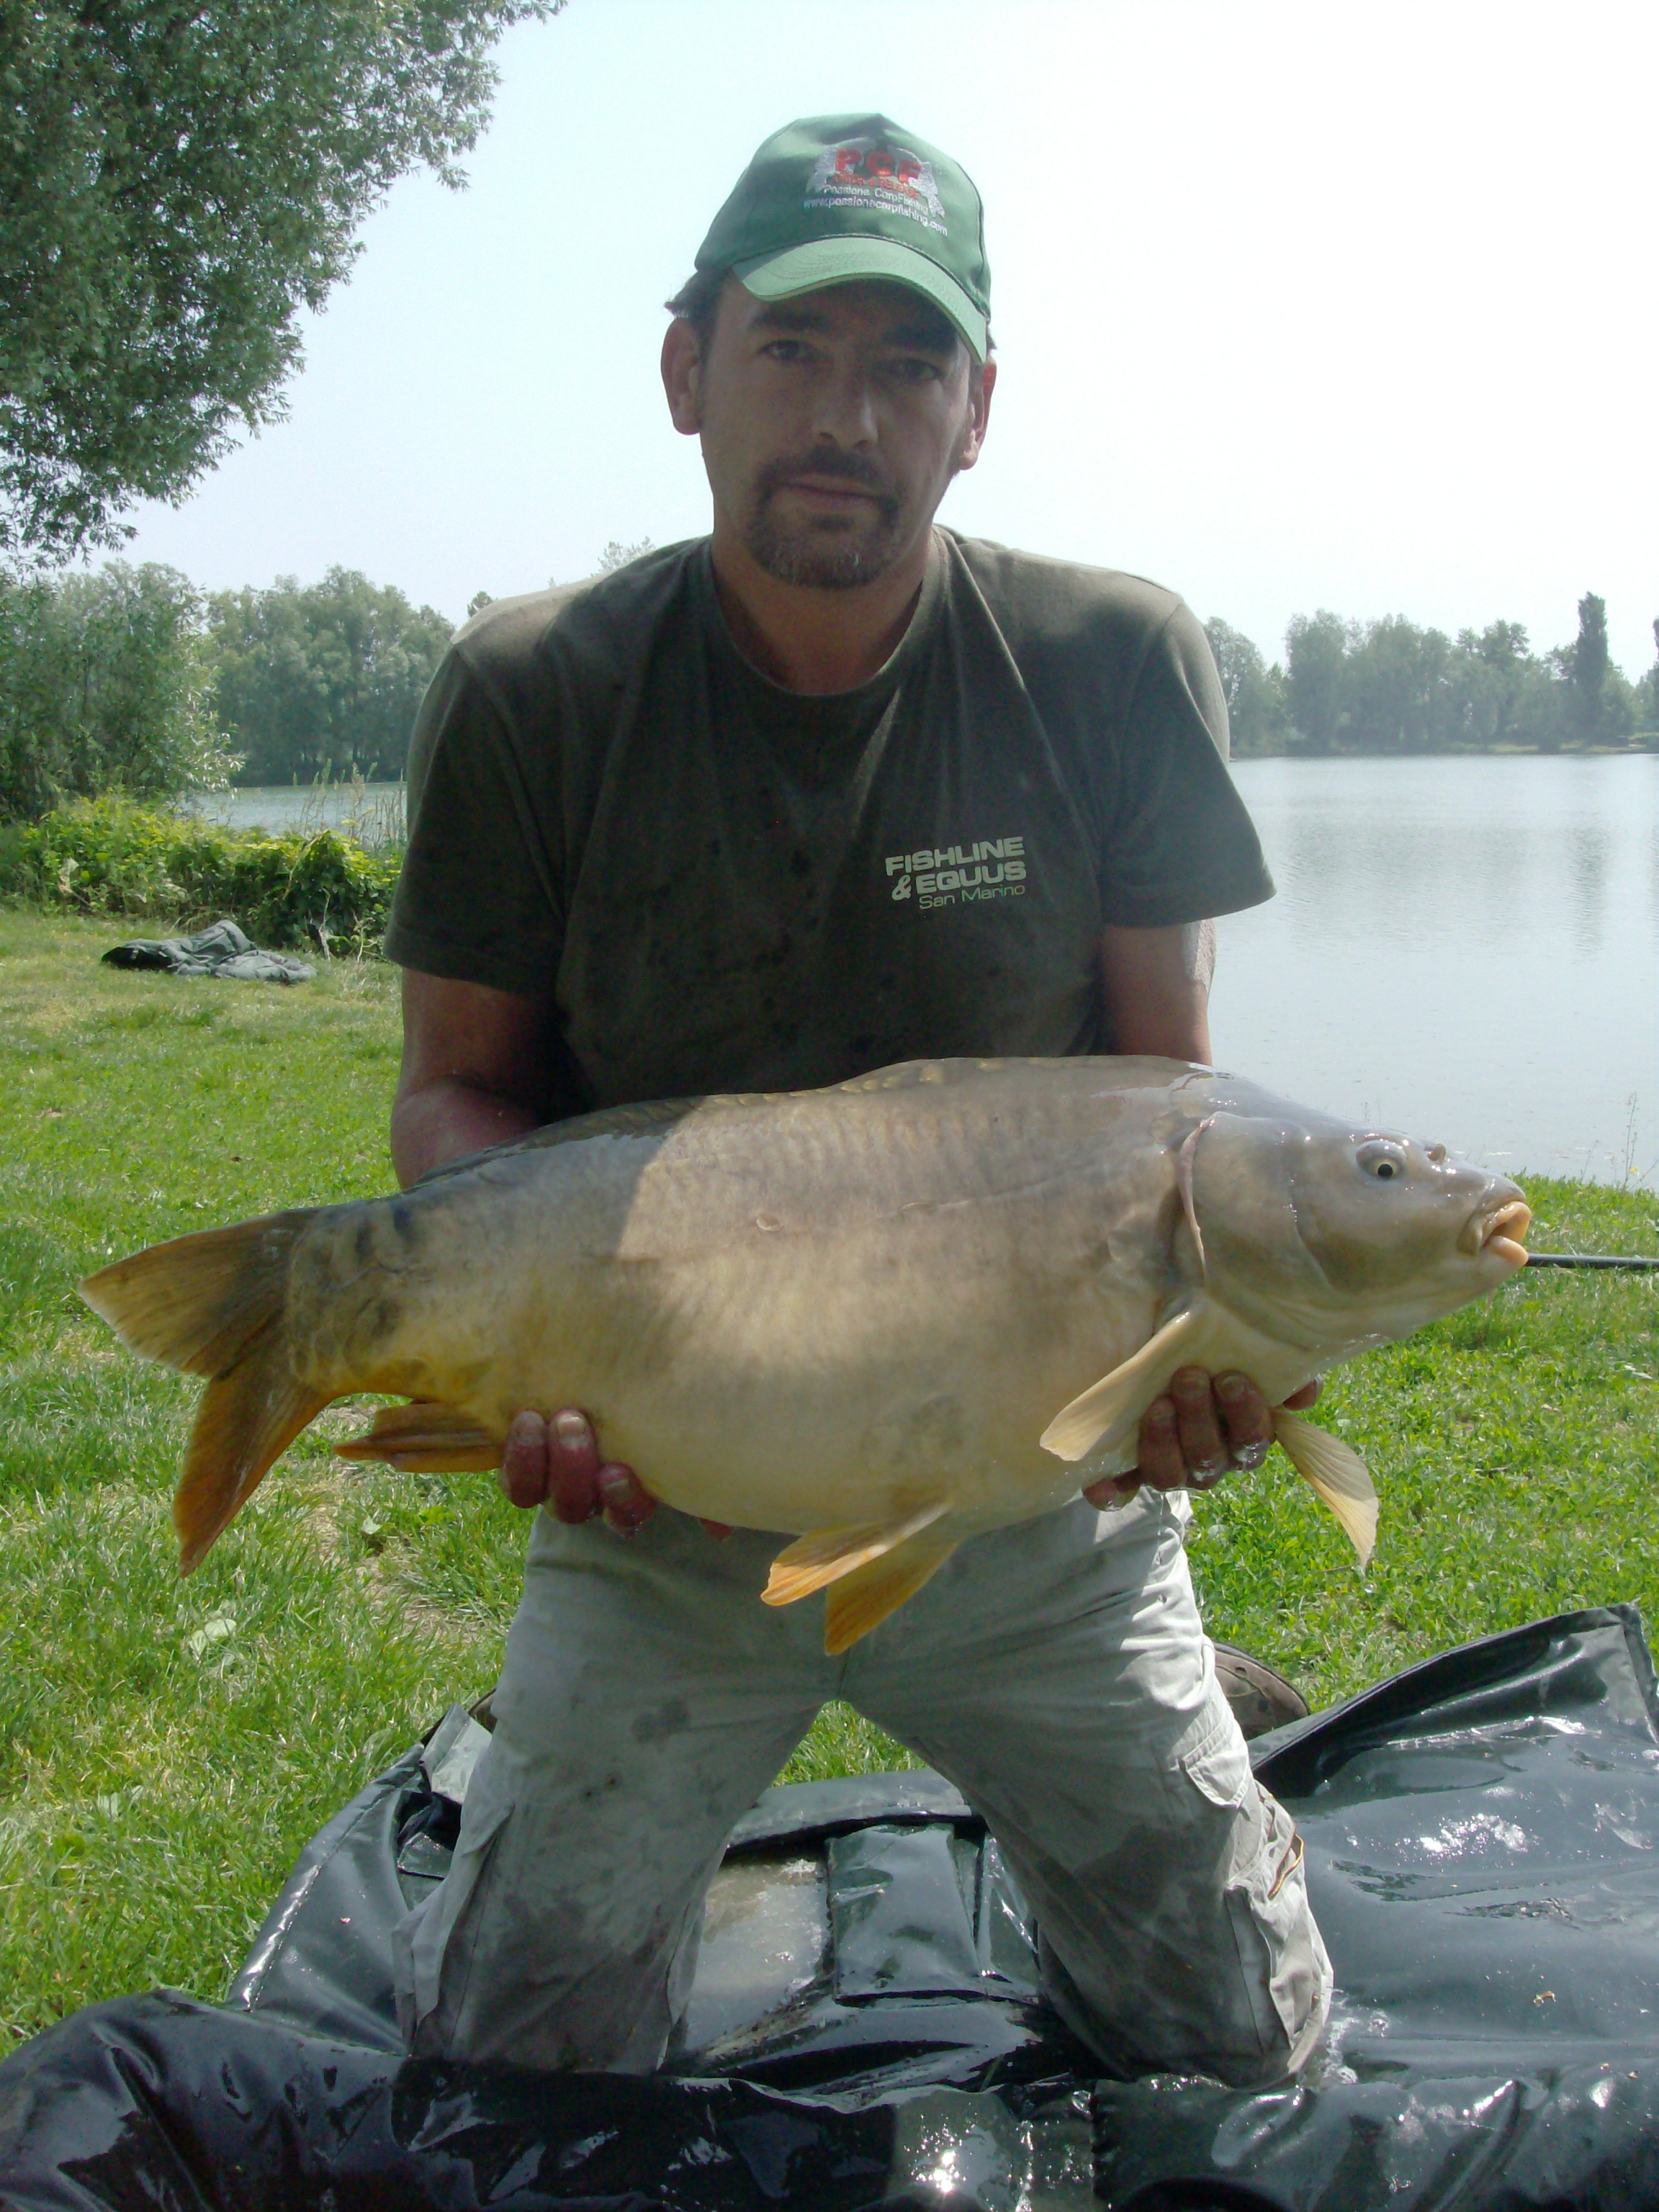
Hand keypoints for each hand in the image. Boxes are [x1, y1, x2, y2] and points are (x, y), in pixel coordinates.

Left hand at [497, 1409, 729, 1538]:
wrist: (606, 1372)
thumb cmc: (658, 1399)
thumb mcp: (683, 1426)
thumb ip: (705, 1468)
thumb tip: (723, 1531)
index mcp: (630, 1493)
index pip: (625, 1516)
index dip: (621, 1501)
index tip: (617, 1470)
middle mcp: (587, 1493)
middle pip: (574, 1507)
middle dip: (573, 1470)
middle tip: (573, 1422)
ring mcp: (552, 1476)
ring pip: (536, 1494)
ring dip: (539, 1460)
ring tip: (544, 1418)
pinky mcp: (523, 1455)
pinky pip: (511, 1473)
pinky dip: (516, 1451)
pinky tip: (525, 1418)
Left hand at [1083, 1369, 1320, 1508]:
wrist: (1148, 1355)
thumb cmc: (1201, 1350)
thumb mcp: (1235, 1346)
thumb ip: (1276, 1367)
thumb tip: (1304, 1392)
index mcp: (1239, 1435)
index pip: (1253, 1441)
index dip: (1246, 1416)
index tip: (1231, 1378)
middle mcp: (1208, 1460)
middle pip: (1211, 1458)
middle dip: (1201, 1419)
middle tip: (1188, 1377)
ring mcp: (1170, 1468)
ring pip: (1171, 1475)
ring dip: (1164, 1441)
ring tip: (1156, 1404)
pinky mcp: (1130, 1472)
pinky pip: (1122, 1492)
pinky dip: (1113, 1491)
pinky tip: (1098, 1483)